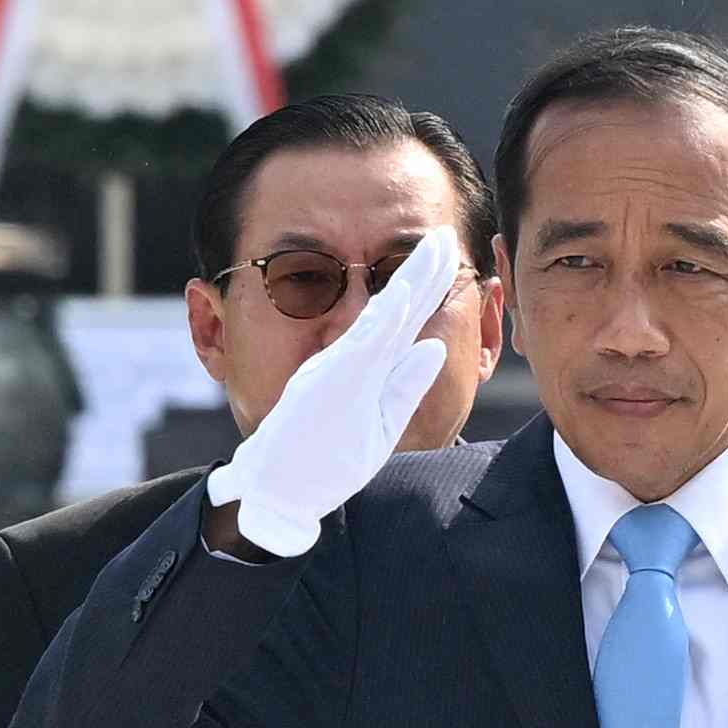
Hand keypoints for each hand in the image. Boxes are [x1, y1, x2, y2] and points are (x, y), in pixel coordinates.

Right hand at [206, 232, 466, 557]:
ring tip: (434, 250)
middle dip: (425, 270)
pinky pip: (360, 349)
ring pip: (382, 318)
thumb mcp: (380, 424)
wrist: (276, 492)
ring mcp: (339, 370)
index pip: (404, 319)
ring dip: (409, 283)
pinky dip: (382, 322)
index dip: (428, 286)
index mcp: (363, 367)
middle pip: (397, 308)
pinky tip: (403, 297)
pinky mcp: (330, 386)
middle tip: (448, 235)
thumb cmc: (323, 461)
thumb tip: (436, 349)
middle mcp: (351, 360)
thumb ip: (405, 386)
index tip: (451, 255)